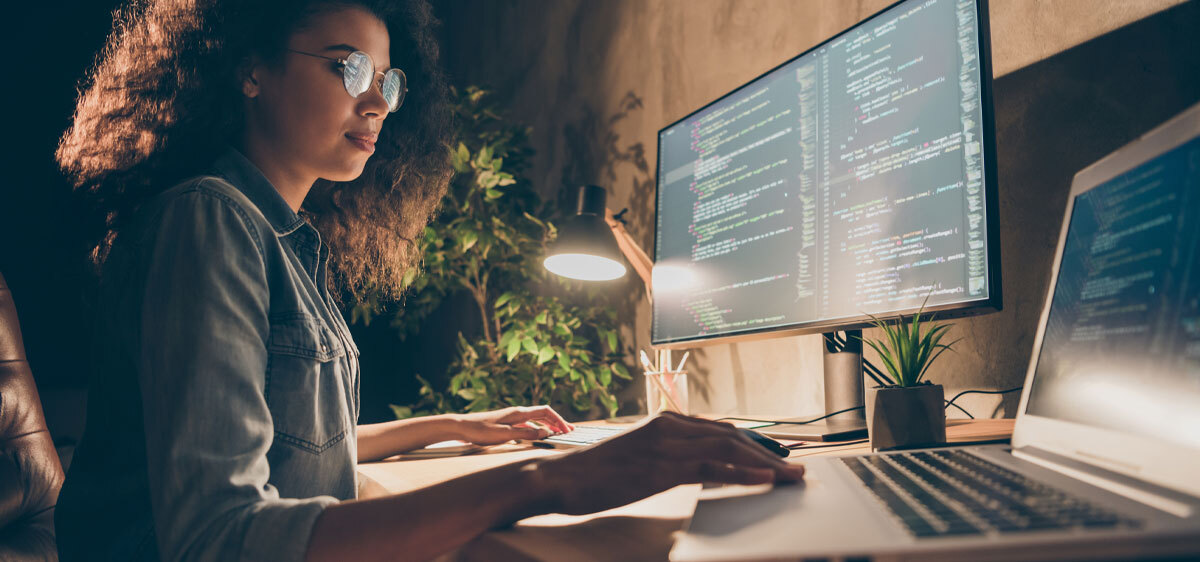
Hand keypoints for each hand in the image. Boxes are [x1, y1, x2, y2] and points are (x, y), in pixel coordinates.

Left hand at [450, 406, 575, 445]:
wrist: (461, 427)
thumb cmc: (481, 430)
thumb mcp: (505, 435)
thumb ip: (525, 434)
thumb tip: (545, 432)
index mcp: (519, 413)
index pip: (545, 411)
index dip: (558, 419)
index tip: (567, 429)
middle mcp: (517, 413)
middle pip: (543, 414)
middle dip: (557, 421)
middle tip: (570, 430)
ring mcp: (512, 418)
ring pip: (536, 419)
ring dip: (548, 425)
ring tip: (558, 432)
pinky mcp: (507, 424)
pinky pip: (527, 425)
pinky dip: (537, 429)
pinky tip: (539, 435)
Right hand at [534, 412, 804, 514]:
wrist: (561, 477)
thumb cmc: (596, 473)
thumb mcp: (639, 459)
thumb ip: (668, 456)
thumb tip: (697, 467)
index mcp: (666, 422)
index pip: (721, 429)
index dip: (754, 443)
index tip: (778, 456)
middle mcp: (670, 426)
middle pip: (732, 436)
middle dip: (768, 452)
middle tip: (795, 468)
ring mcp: (666, 444)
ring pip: (728, 448)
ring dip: (765, 462)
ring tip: (790, 476)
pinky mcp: (661, 465)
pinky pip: (711, 466)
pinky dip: (742, 471)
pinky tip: (764, 477)